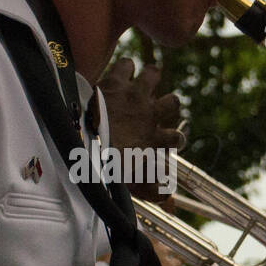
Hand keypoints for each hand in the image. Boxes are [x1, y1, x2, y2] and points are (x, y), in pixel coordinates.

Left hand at [98, 58, 184, 202]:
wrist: (87, 146)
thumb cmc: (112, 169)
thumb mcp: (136, 185)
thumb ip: (153, 191)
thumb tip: (171, 201)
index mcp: (156, 139)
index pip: (178, 138)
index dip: (175, 138)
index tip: (167, 140)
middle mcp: (151, 114)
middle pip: (172, 102)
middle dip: (166, 103)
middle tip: (153, 106)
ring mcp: (135, 96)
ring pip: (153, 75)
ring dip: (149, 76)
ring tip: (142, 79)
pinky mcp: (116, 83)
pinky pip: (126, 64)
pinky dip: (124, 65)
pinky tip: (121, 69)